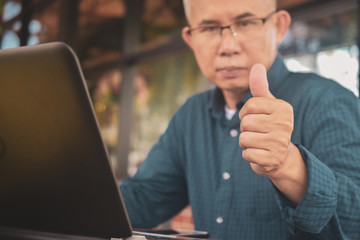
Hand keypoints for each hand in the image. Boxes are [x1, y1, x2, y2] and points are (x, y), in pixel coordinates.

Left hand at [238, 63, 293, 178]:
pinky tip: (260, 153)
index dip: (245, 112)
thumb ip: (260, 87)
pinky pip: (247, 154)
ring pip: (243, 139)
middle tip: (258, 132)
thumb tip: (257, 65)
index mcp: (284, 108)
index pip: (250, 105)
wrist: (281, 156)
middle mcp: (285, 124)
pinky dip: (249, 155)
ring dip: (246, 142)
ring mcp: (280, 143)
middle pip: (246, 123)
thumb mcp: (267, 105)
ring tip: (258, 142)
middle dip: (245, 129)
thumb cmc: (270, 125)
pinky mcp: (273, 159)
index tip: (254, 117)